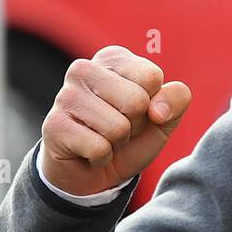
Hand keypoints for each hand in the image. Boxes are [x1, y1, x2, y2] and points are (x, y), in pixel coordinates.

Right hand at [39, 45, 191, 195]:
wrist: (96, 172)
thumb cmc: (132, 136)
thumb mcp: (165, 117)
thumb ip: (177, 100)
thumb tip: (158, 111)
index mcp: (114, 58)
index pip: (152, 77)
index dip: (153, 104)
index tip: (137, 112)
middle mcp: (85, 69)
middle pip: (136, 101)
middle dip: (135, 125)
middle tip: (120, 129)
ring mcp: (65, 96)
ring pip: (118, 127)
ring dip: (118, 143)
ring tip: (104, 139)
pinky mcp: (54, 125)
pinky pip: (99, 148)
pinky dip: (102, 157)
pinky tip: (89, 152)